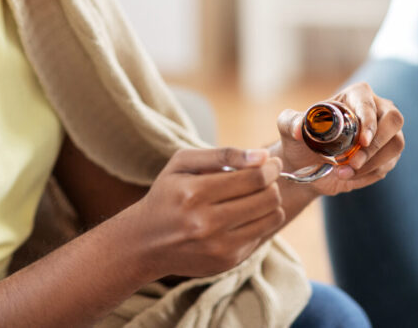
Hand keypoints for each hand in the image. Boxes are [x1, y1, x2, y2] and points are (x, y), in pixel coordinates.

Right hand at [118, 147, 285, 280]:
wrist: (145, 241)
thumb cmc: (167, 194)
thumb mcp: (183, 163)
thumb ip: (222, 154)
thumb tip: (262, 156)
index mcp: (194, 193)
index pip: (253, 178)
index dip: (270, 168)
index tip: (272, 163)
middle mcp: (206, 223)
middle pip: (267, 198)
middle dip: (272, 184)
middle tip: (267, 178)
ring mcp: (218, 246)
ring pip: (272, 218)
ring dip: (271, 204)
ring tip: (258, 196)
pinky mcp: (227, 262)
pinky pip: (263, 237)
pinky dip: (260, 223)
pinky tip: (245, 216)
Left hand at [275, 82, 404, 196]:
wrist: (305, 164)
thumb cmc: (299, 138)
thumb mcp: (288, 126)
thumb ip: (290, 122)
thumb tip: (299, 129)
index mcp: (355, 95)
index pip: (369, 103)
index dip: (369, 121)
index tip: (362, 141)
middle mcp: (376, 110)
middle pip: (394, 121)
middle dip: (376, 144)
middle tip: (354, 161)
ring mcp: (385, 133)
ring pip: (395, 145)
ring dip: (372, 163)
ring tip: (343, 172)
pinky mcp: (386, 156)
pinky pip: (387, 165)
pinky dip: (367, 175)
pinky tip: (346, 177)